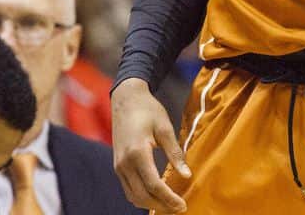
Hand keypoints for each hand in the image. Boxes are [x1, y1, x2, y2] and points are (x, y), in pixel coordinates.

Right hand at [111, 78, 189, 212]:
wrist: (126, 99)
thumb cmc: (148, 110)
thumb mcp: (165, 128)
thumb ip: (175, 153)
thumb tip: (187, 175)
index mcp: (137, 153)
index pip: (153, 185)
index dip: (168, 198)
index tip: (183, 204)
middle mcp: (124, 163)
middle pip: (142, 196)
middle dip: (161, 206)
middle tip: (179, 208)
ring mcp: (118, 166)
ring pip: (133, 196)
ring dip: (151, 204)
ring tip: (169, 204)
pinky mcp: (117, 166)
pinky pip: (128, 189)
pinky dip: (142, 196)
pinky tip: (156, 195)